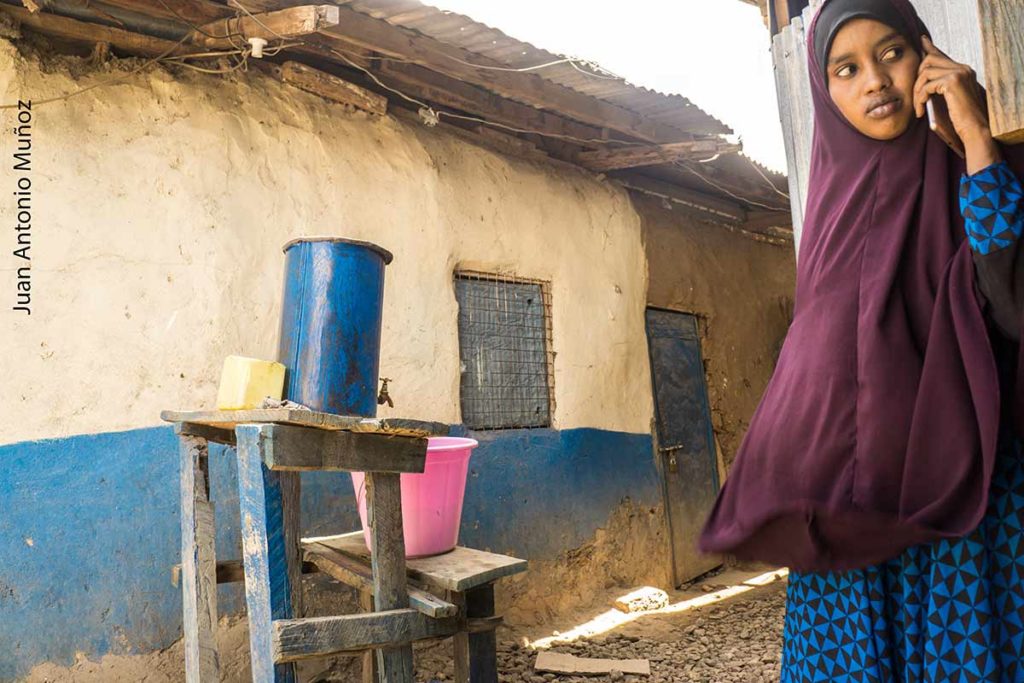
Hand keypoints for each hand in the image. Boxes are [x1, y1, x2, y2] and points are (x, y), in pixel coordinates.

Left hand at [914, 35, 999, 171]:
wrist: (974, 128)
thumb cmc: (959, 118)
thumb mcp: (946, 99)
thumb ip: (938, 86)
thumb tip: (922, 79)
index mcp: (962, 70)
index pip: (941, 54)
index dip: (929, 47)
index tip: (921, 40)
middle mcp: (962, 68)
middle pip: (928, 60)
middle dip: (916, 79)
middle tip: (916, 98)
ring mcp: (959, 73)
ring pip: (925, 72)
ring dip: (916, 91)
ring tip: (918, 107)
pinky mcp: (953, 82)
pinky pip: (926, 85)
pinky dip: (920, 98)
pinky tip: (921, 110)